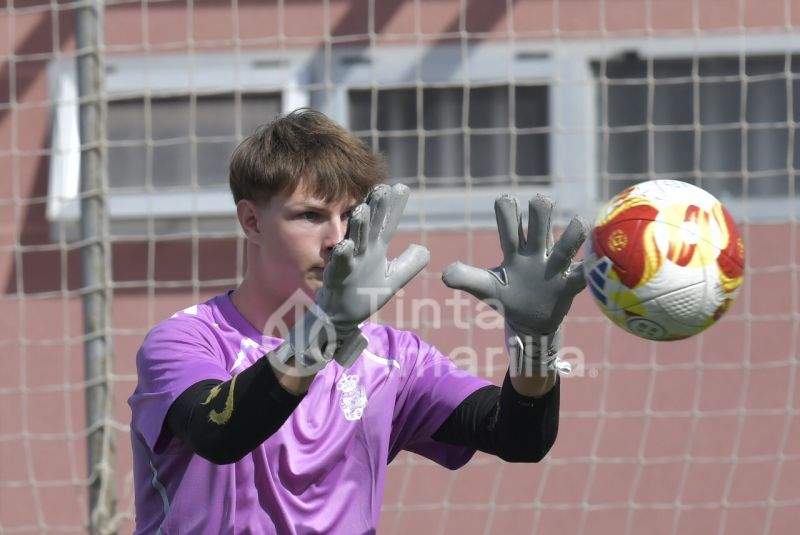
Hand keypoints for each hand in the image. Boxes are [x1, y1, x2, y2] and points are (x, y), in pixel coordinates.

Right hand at [275, 184, 429, 369]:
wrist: (342, 318)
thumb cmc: (364, 294)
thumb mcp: (392, 279)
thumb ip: (409, 264)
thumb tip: (425, 249)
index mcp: (375, 249)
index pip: (387, 224)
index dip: (394, 207)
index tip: (402, 188)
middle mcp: (362, 252)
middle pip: (370, 226)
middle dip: (375, 208)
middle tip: (382, 188)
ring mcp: (350, 264)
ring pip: (354, 241)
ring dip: (358, 226)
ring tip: (363, 208)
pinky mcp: (337, 279)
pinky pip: (340, 266)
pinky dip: (343, 256)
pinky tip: (347, 245)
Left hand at [442, 194, 586, 370]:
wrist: (529, 322)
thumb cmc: (506, 298)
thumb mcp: (485, 289)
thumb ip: (466, 278)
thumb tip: (444, 274)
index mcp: (514, 249)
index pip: (509, 220)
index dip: (508, 208)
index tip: (506, 202)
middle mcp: (536, 251)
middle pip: (541, 219)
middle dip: (541, 208)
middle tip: (541, 203)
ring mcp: (555, 266)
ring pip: (568, 242)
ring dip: (573, 233)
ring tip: (578, 225)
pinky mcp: (569, 284)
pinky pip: (585, 274)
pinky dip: (593, 267)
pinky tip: (599, 260)